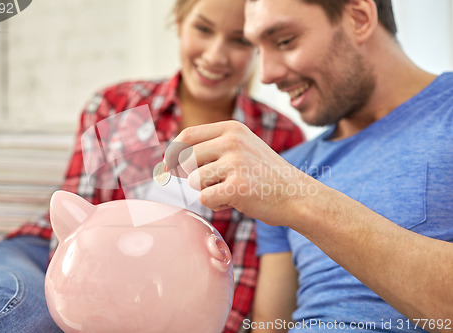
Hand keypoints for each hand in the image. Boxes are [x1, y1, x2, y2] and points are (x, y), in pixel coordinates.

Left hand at [164, 121, 317, 225]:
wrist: (297, 195)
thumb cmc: (264, 175)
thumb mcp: (242, 148)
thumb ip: (211, 149)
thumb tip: (168, 161)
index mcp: (231, 128)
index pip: (186, 135)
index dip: (172, 153)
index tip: (166, 167)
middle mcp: (232, 141)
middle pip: (185, 159)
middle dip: (185, 176)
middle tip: (204, 186)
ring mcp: (236, 163)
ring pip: (193, 180)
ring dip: (205, 191)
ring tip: (228, 192)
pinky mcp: (238, 187)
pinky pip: (204, 198)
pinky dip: (215, 205)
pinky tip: (234, 201)